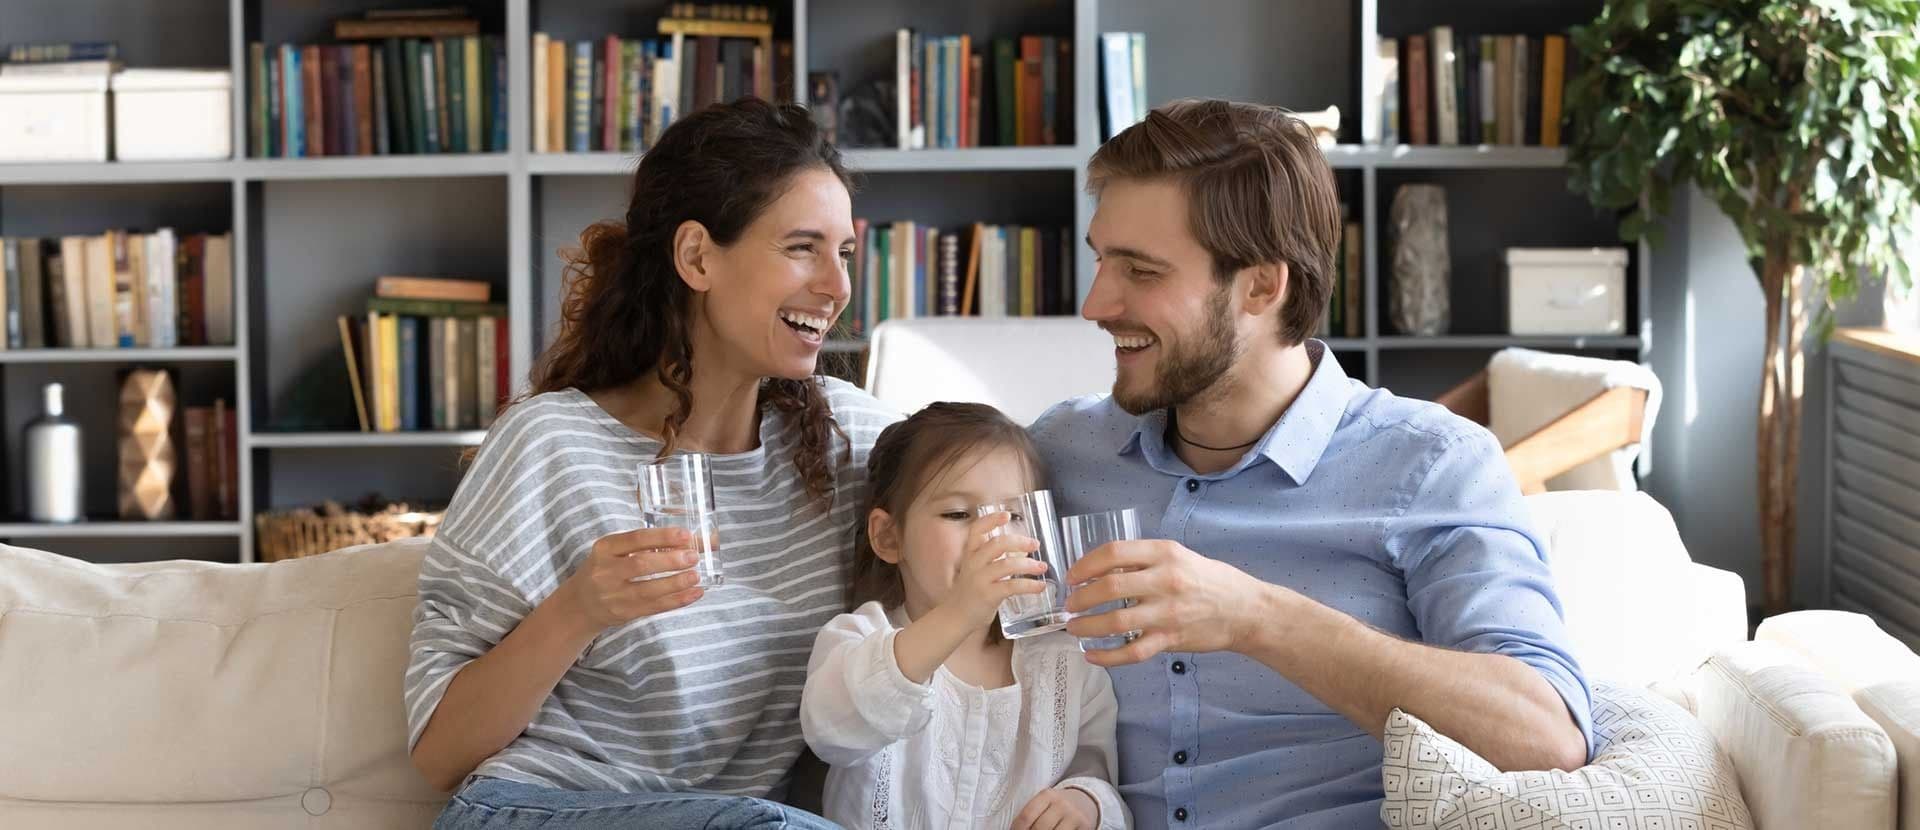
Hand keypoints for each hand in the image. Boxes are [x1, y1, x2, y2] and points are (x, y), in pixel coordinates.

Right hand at [557, 527, 706, 633]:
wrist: (580, 604)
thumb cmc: (605, 569)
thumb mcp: (615, 551)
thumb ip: (648, 544)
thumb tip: (692, 539)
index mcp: (605, 548)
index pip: (636, 539)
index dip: (662, 537)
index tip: (685, 536)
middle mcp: (605, 571)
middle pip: (641, 565)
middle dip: (671, 561)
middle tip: (693, 557)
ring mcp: (614, 595)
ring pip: (648, 590)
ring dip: (676, 583)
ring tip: (695, 575)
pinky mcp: (624, 613)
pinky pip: (655, 607)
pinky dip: (678, 600)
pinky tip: (695, 593)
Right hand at [940, 511, 1049, 626]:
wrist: (955, 616)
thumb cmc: (970, 591)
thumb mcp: (976, 569)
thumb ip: (993, 558)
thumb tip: (1022, 548)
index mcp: (970, 554)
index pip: (977, 530)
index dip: (991, 520)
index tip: (1007, 515)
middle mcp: (973, 563)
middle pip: (997, 544)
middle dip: (1019, 541)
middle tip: (1035, 544)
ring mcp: (980, 579)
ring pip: (1007, 564)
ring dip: (1028, 564)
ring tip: (1042, 567)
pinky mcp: (987, 595)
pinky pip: (1012, 586)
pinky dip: (1029, 585)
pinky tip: (1040, 586)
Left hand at [1013, 786, 1098, 829]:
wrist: (1085, 801)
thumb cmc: (1057, 806)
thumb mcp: (1045, 803)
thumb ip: (1032, 814)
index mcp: (1047, 795)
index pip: (1027, 816)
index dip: (1017, 829)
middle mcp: (1061, 804)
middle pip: (1040, 828)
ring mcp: (1074, 816)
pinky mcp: (1085, 826)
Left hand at [1063, 539, 1271, 666]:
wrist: (1246, 610)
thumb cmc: (1210, 580)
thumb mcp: (1179, 556)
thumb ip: (1144, 560)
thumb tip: (1102, 568)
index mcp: (1165, 553)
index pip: (1114, 552)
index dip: (1085, 564)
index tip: (1073, 575)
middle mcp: (1165, 580)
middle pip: (1108, 587)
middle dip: (1080, 597)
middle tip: (1069, 604)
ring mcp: (1167, 612)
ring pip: (1115, 622)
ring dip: (1086, 626)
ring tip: (1074, 627)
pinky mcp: (1171, 639)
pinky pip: (1132, 652)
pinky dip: (1107, 657)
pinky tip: (1091, 655)